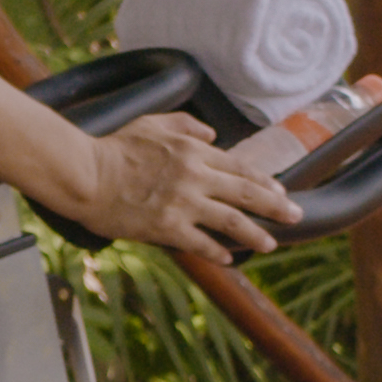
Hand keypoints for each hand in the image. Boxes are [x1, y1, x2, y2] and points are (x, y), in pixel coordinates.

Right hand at [78, 112, 308, 256]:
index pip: (240, 167)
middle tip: (296, 216)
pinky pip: (201, 242)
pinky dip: (219, 252)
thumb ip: (186, 124)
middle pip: (246, 193)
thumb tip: (211, 133)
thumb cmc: (113, 147)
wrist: (84, 172)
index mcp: (193, 151)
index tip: (281, 191)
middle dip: (276, 206)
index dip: (264, 182)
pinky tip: (231, 259)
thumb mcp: (152, 122)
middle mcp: (195, 176)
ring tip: (272, 243)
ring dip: (256, 234)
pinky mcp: (167, 227)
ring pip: (232, 221)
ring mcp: (183, 203)